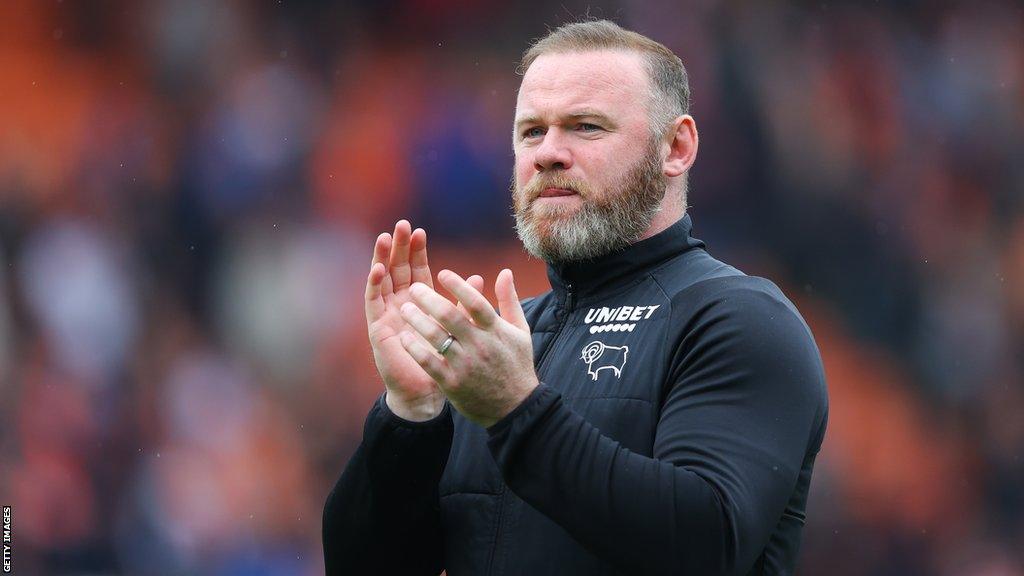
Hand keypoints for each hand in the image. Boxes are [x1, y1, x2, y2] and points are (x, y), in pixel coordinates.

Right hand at [365, 221, 483, 420]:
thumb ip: (466, 304)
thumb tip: (480, 278)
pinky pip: (373, 302)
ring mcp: (387, 315)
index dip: (417, 252)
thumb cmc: (444, 361)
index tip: (421, 232)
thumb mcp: (459, 329)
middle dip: (399, 248)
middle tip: (402, 225)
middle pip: (398, 270)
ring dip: (383, 258)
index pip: (417, 271)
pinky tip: (378, 268)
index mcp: (420, 303)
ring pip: (383, 280)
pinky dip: (374, 284)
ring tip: (386, 238)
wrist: (427, 392)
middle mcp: (400, 305)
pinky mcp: (378, 328)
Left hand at [399, 269, 536, 427]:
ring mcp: (464, 365)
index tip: (442, 273)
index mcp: (495, 330)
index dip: (458, 286)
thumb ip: (509, 300)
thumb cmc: (516, 364)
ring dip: (417, 320)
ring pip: (435, 337)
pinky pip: (428, 362)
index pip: (475, 302)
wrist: (514, 407)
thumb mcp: (520, 331)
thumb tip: (505, 271)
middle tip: (414, 287)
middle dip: (429, 299)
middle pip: (450, 316)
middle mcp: (479, 345)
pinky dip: (414, 348)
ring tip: (404, 308)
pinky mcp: (452, 383)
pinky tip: (403, 337)